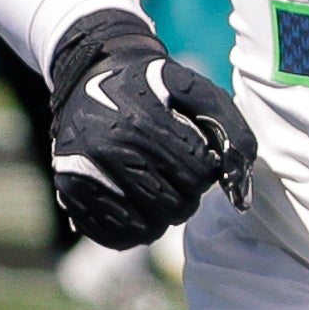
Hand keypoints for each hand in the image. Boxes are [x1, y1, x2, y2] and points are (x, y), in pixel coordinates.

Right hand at [48, 11, 254, 249]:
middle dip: (187, 196)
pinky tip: (138, 205)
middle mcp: (108, 149)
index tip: (197, 158)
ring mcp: (84, 173)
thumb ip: (231, 131)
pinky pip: (114, 236)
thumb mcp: (198, 92)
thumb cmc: (155, 87)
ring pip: (146, 228)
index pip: (197, 176)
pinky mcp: (69, 192)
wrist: (93, 73)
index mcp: (142, 121)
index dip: (206, 172)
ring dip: (162, 215)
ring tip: (158, 188)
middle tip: (179, 176)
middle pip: (173, 206)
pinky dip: (134, 229)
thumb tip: (239, 191)